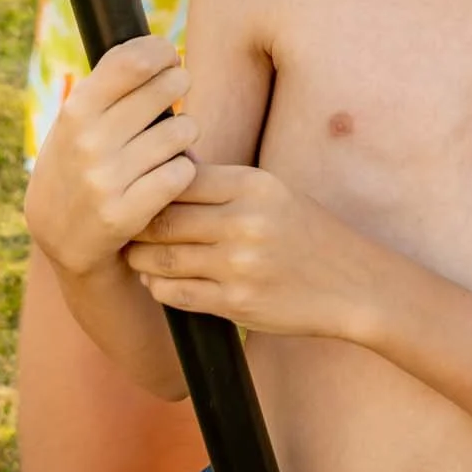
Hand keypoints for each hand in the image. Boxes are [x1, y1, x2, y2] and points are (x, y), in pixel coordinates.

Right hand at [24, 37, 196, 279]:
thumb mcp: (75, 122)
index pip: (131, 61)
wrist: (60, 236)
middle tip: (178, 87)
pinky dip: (183, 169)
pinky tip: (170, 171)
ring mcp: (107, 179)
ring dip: (185, 130)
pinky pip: (181, 172)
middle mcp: (89, 142)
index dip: (160, 51)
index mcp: (75, 111)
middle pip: (164, 89)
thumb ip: (107, 87)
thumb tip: (158, 49)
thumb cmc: (77, 163)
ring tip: (173, 136)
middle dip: (179, 83)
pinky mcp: (127, 213)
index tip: (168, 55)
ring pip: (180, 131)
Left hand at [127, 166, 381, 343]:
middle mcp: (244, 222)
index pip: (178, 178)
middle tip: (118, 225)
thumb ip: (221, 184)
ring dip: (139, 259)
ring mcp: (239, 265)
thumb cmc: (305, 232)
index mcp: (253, 185)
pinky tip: (155, 281)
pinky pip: (176, 294)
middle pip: (162, 219)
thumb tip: (161, 168)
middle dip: (133, 224)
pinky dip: (157, 287)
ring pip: (162, 259)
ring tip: (132, 254)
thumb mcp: (272, 193)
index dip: (148, 184)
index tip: (132, 189)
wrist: (352, 283)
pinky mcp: (236, 302)